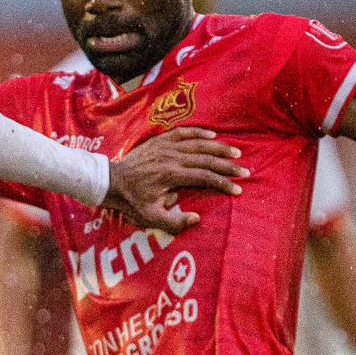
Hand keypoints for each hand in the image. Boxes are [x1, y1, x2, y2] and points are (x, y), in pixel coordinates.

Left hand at [104, 128, 244, 232]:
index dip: (223, 183)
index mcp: (171, 175)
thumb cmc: (131, 202)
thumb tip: (197, 219)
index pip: (204, 177)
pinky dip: (198, 132)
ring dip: (218, 148)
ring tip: (235, 153)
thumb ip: (174, 222)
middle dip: (227, 166)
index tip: (237, 189)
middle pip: (206, 159)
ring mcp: (166, 147)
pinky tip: (212, 134)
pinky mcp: (159, 141)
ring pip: (197, 144)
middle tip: (245, 171)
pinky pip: (182, 132)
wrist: (111, 181)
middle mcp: (171, 158)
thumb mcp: (151, 218)